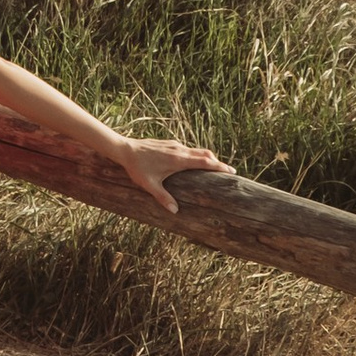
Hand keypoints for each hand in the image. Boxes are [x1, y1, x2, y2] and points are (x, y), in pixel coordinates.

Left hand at [115, 136, 233, 218]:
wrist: (125, 149)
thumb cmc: (137, 168)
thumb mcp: (150, 185)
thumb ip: (163, 198)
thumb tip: (175, 211)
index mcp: (179, 160)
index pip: (205, 162)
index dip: (219, 166)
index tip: (231, 171)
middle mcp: (180, 150)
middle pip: (205, 154)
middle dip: (217, 162)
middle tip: (227, 171)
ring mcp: (174, 145)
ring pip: (196, 150)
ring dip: (206, 158)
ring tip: (212, 168)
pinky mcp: (168, 143)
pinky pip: (187, 149)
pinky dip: (195, 155)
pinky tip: (191, 162)